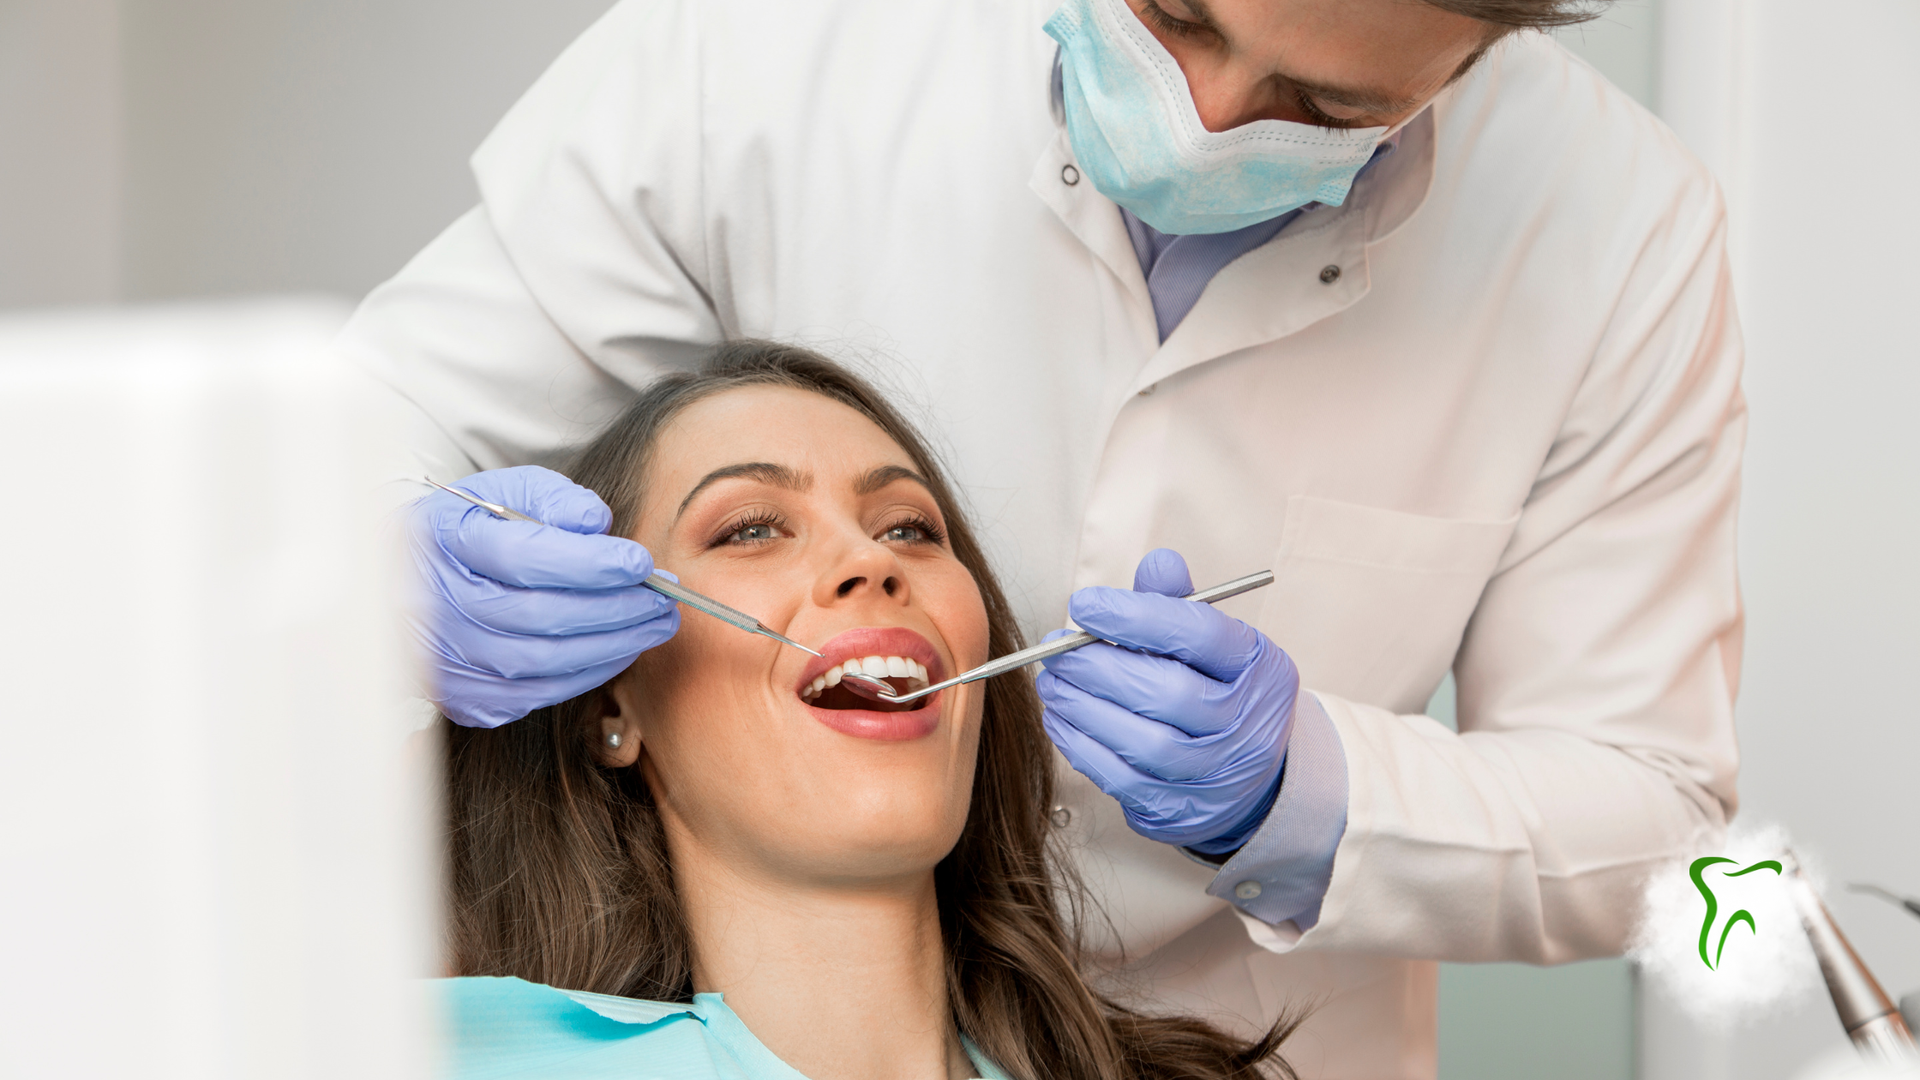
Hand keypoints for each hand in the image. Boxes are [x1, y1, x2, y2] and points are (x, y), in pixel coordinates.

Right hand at [405, 466, 679, 727]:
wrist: (413, 578)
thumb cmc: (473, 529)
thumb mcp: (506, 492)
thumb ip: (554, 500)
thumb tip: (598, 524)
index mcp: (447, 542)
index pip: (524, 558)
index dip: (589, 564)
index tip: (641, 562)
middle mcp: (439, 605)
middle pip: (540, 616)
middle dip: (615, 608)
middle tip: (664, 598)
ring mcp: (448, 658)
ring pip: (544, 661)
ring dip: (613, 645)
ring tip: (655, 624)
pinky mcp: (466, 696)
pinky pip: (539, 693)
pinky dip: (589, 673)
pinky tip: (621, 649)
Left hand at [1037, 549, 1297, 850]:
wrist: (1249, 776)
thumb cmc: (1218, 691)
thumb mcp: (1214, 643)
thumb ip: (1177, 604)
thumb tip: (1158, 563)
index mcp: (1256, 667)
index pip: (1197, 634)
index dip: (1135, 617)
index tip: (1084, 605)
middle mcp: (1244, 723)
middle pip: (1168, 692)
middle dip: (1098, 667)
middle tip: (1054, 649)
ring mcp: (1215, 772)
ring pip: (1144, 742)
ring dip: (1083, 708)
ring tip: (1051, 682)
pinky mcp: (1181, 808)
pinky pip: (1123, 780)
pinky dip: (1082, 746)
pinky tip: (1060, 719)